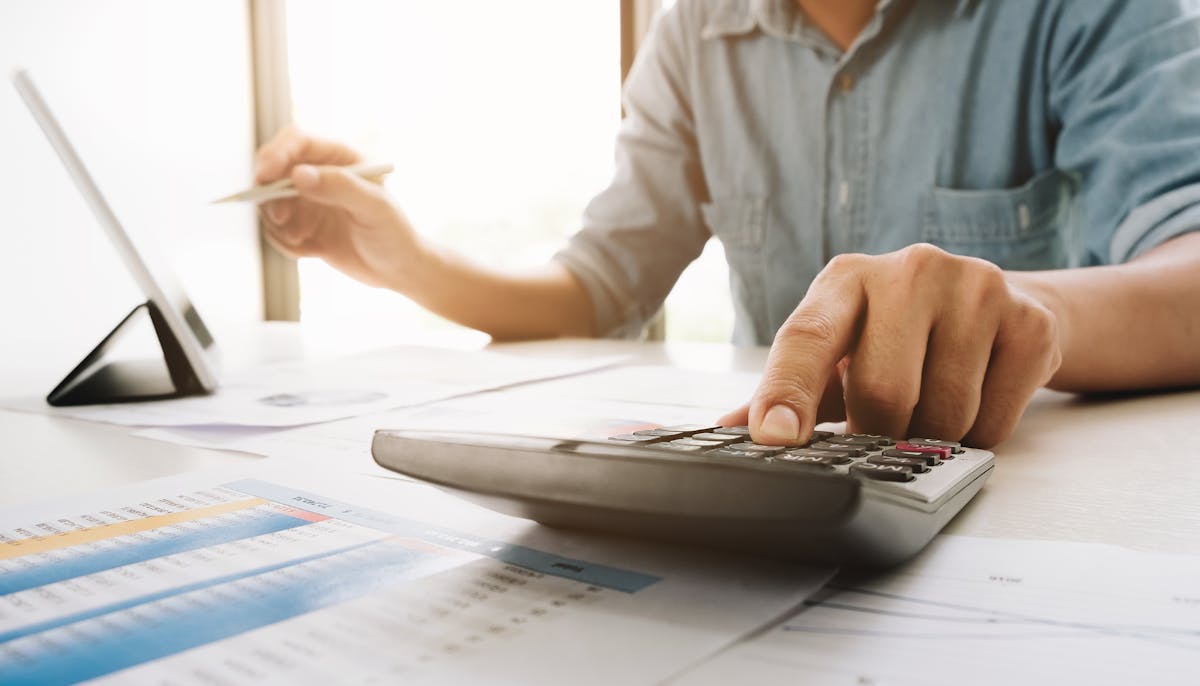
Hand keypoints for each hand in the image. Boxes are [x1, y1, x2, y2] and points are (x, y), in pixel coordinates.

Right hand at [253, 126, 421, 289]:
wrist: (397, 270)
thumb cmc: (394, 234)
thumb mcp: (374, 208)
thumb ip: (339, 187)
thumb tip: (298, 174)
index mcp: (339, 157)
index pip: (296, 141)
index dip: (275, 153)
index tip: (266, 176)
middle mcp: (319, 173)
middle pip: (272, 168)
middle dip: (269, 194)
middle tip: (282, 219)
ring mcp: (307, 199)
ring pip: (268, 201)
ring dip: (278, 223)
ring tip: (305, 240)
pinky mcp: (300, 223)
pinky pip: (274, 229)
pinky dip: (284, 242)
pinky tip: (312, 250)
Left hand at [720, 244, 1062, 447]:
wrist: (999, 305)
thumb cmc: (898, 335)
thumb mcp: (838, 351)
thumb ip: (784, 388)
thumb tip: (724, 431)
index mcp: (845, 280)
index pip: (806, 337)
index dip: (787, 390)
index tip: (773, 437)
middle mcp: (909, 270)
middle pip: (882, 392)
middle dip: (878, 431)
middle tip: (883, 425)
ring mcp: (975, 288)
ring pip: (942, 414)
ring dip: (932, 437)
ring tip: (930, 405)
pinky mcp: (1028, 320)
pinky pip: (992, 420)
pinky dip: (978, 435)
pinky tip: (974, 398)